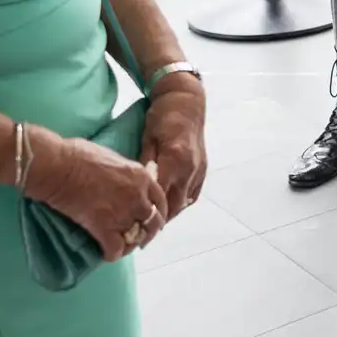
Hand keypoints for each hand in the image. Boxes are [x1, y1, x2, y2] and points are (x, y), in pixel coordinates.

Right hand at [23, 128, 168, 261]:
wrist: (59, 166)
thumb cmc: (79, 155)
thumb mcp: (115, 158)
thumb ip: (126, 175)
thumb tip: (124, 182)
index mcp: (142, 177)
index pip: (160, 201)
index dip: (157, 213)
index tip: (149, 220)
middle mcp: (138, 196)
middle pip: (153, 223)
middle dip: (147, 233)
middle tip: (138, 238)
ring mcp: (123, 213)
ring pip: (136, 238)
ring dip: (129, 245)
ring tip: (121, 246)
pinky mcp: (104, 227)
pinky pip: (116, 250)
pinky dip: (112, 254)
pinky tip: (106, 253)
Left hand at [141, 85, 206, 218]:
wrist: (187, 102)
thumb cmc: (162, 117)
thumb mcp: (147, 139)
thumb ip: (145, 165)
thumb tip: (136, 189)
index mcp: (175, 159)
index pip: (160, 195)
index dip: (147, 213)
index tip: (133, 227)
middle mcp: (191, 168)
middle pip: (174, 205)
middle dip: (158, 221)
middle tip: (140, 234)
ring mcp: (200, 170)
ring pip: (184, 202)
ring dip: (169, 214)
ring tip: (152, 224)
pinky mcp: (204, 170)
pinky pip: (192, 194)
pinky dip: (180, 204)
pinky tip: (168, 209)